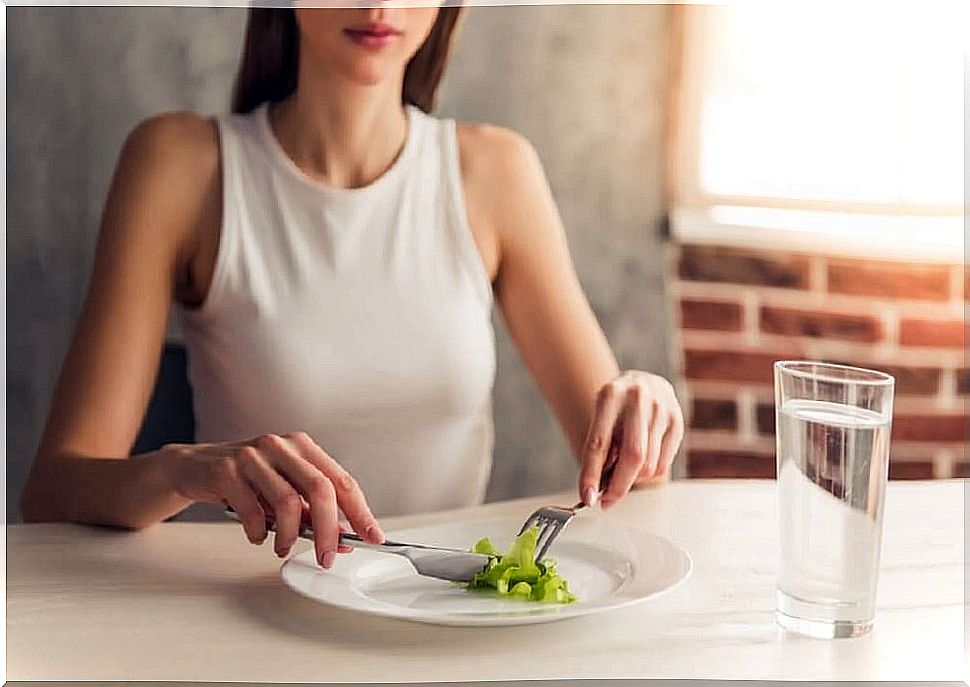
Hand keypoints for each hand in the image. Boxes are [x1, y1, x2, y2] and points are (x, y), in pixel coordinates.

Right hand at [162, 432, 383, 567]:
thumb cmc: (245, 481)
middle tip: (327, 557)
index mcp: (303, 446)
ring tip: (283, 548)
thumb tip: (342, 539)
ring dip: (290, 535)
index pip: (341, 480)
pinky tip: (258, 536)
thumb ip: (310, 511)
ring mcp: (253, 455)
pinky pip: (253, 510)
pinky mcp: (227, 470)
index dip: (360, 511)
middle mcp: (281, 445)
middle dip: (329, 530)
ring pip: (288, 501)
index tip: (372, 537)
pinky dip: (260, 531)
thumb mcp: (282, 491)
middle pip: (320, 489)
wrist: (193, 468)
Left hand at [578, 371, 684, 508]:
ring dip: (633, 476)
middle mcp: (638, 398)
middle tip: (607, 499)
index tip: (588, 497)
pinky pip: (663, 464)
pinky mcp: (677, 421)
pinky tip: (643, 457)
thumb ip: (600, 448)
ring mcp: (662, 408)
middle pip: (633, 456)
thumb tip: (596, 489)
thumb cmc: (617, 405)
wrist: (642, 381)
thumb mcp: (600, 417)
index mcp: (610, 394)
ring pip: (648, 465)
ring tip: (624, 463)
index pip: (599, 443)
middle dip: (618, 486)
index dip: (591, 474)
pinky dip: (649, 471)